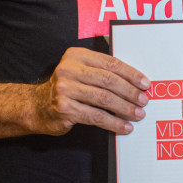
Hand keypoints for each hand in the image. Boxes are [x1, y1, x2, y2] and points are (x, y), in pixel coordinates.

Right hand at [31, 47, 149, 135]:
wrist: (37, 106)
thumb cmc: (68, 88)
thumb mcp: (81, 71)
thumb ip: (102, 71)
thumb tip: (136, 82)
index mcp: (77, 55)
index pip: (110, 63)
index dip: (131, 74)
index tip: (145, 84)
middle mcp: (69, 70)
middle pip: (109, 81)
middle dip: (130, 92)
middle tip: (144, 101)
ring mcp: (65, 90)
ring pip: (104, 99)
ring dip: (125, 108)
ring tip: (138, 114)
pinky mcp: (65, 109)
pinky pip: (96, 116)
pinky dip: (114, 123)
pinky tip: (125, 126)